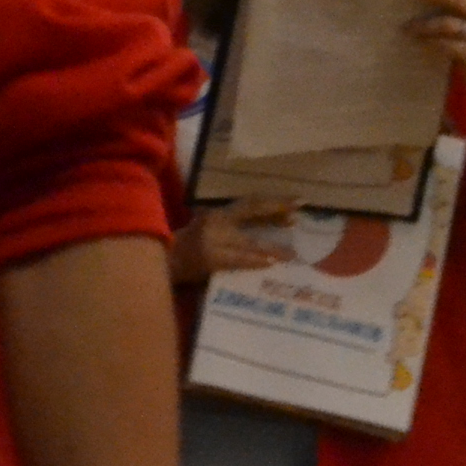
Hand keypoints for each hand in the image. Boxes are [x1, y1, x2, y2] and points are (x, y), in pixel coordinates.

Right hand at [166, 198, 297, 284]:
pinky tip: (270, 264)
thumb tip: (269, 228)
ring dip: (273, 248)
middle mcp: (217, 221)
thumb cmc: (190, 247)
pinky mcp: (211, 258)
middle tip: (300, 214)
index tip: (298, 201)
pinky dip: (255, 261)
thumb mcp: (209, 228)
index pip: (250, 204)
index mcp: (218, 213)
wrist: (165, 263)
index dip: (274, 202)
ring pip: (249, 241)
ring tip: (292, 254)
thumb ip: (233, 226)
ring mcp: (214, 239)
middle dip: (276, 212)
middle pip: (251, 212)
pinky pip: (239, 260)